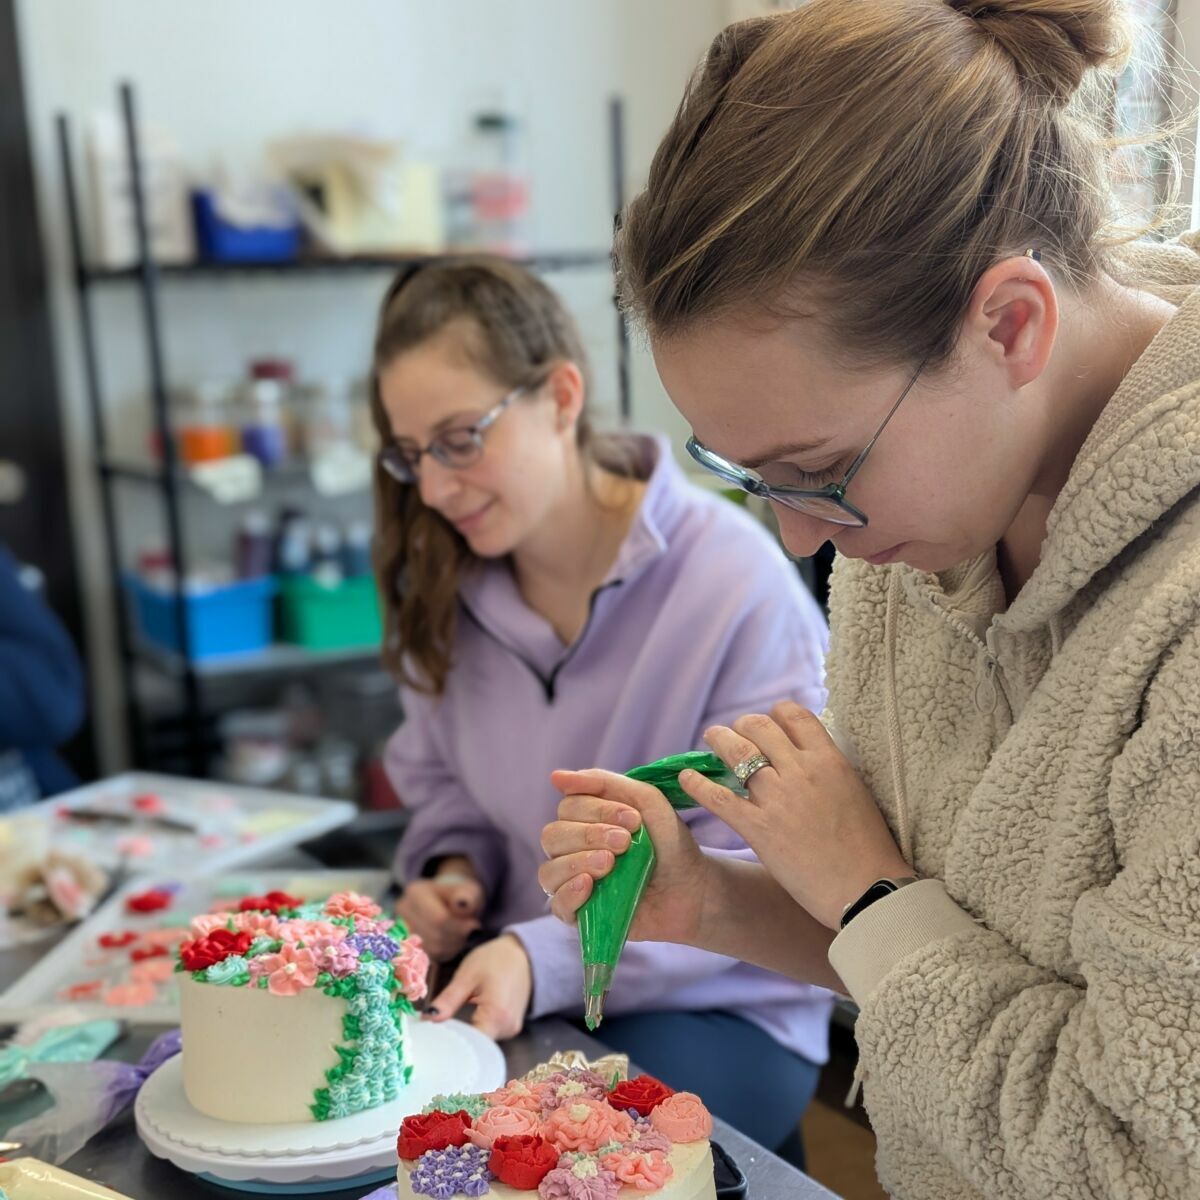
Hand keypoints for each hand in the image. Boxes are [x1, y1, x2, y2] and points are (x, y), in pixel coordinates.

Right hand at [394, 866, 484, 961]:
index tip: (475, 925)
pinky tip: (452, 943)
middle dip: (457, 937)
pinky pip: (429, 958)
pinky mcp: (406, 946)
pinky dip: (445, 953)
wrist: (446, 904)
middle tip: (470, 932)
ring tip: (462, 936)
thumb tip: (462, 903)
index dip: (459, 926)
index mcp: (416, 892)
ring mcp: (401, 929)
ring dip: (452, 947)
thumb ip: (468, 896)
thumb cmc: (459, 897)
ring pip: (431, 949)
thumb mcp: (468, 891)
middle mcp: (403, 911)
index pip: (439, 919)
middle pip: (434, 935)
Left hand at [425, 934, 531, 1040]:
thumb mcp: (467, 975)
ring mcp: (510, 1030)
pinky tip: (462, 1026)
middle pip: (475, 1046)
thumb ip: (448, 999)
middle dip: (454, 1042)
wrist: (523, 952)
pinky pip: (488, 1036)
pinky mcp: (510, 1027)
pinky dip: (474, 1032)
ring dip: (464, 1037)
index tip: (431, 1040)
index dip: (449, 1044)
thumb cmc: (496, 959)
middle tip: (432, 1035)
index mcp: (496, 1016)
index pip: (469, 1045)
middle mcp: (507, 1029)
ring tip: (445, 1029)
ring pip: (481, 1043)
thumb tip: (427, 1018)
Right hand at [539, 769, 713, 945]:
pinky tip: (589, 884)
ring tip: (611, 863)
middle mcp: (573, 850)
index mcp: (584, 821)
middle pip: (552, 836)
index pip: (567, 807)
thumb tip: (555, 776)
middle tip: (625, 842)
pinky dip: (569, 892)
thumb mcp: (645, 801)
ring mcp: (575, 883)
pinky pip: (557, 905)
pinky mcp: (582, 915)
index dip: (596, 810)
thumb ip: (604, 783)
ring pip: (549, 870)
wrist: (692, 887)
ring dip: (579, 861)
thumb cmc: (669, 842)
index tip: (633, 819)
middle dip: (589, 835)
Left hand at [685, 701, 911, 930]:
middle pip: (759, 727)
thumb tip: (808, 757)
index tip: (768, 723)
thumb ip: (829, 769)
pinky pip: (719, 797)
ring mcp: (777, 798)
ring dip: (718, 740)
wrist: (866, 889)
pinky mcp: (758, 828)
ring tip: (711, 739)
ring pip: (735, 752)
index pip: (794, 715)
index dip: (776, 715)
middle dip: (742, 725)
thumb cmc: (868, 848)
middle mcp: (801, 770)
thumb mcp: (855, 791)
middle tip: (734, 733)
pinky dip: (697, 785)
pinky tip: (686, 779)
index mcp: (829, 760)